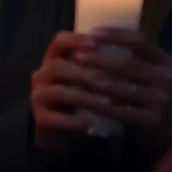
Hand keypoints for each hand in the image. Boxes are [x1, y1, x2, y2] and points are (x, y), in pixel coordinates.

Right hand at [30, 31, 106, 146]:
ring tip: (107, 104)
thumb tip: (133, 57)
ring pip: (57, 92)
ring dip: (84, 97)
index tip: (97, 44)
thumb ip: (97, 66)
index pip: (59, 41)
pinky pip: (54, 117)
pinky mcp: (38, 117)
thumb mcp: (85, 79)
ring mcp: (38, 96)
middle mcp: (42, 74)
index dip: (76, 40)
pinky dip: (74, 121)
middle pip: (57, 66)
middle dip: (84, 73)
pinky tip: (91, 125)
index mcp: (53, 59)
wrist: (60, 131)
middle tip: (108, 82)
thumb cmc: (79, 100)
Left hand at [75, 28, 171, 132]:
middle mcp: (166, 79)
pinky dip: (98, 104)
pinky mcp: (152, 120)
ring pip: (122, 88)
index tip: (91, 32)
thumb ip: (127, 53)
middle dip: (99, 59)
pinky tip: (83, 98)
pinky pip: (119, 111)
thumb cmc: (148, 86)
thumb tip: (89, 37)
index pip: (140, 41)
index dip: (115, 35)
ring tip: (75, 75)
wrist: (169, 119)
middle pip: (128, 64)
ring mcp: (161, 101)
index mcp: (163, 60)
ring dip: (95, 81)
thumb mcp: (147, 67)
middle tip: (77, 55)